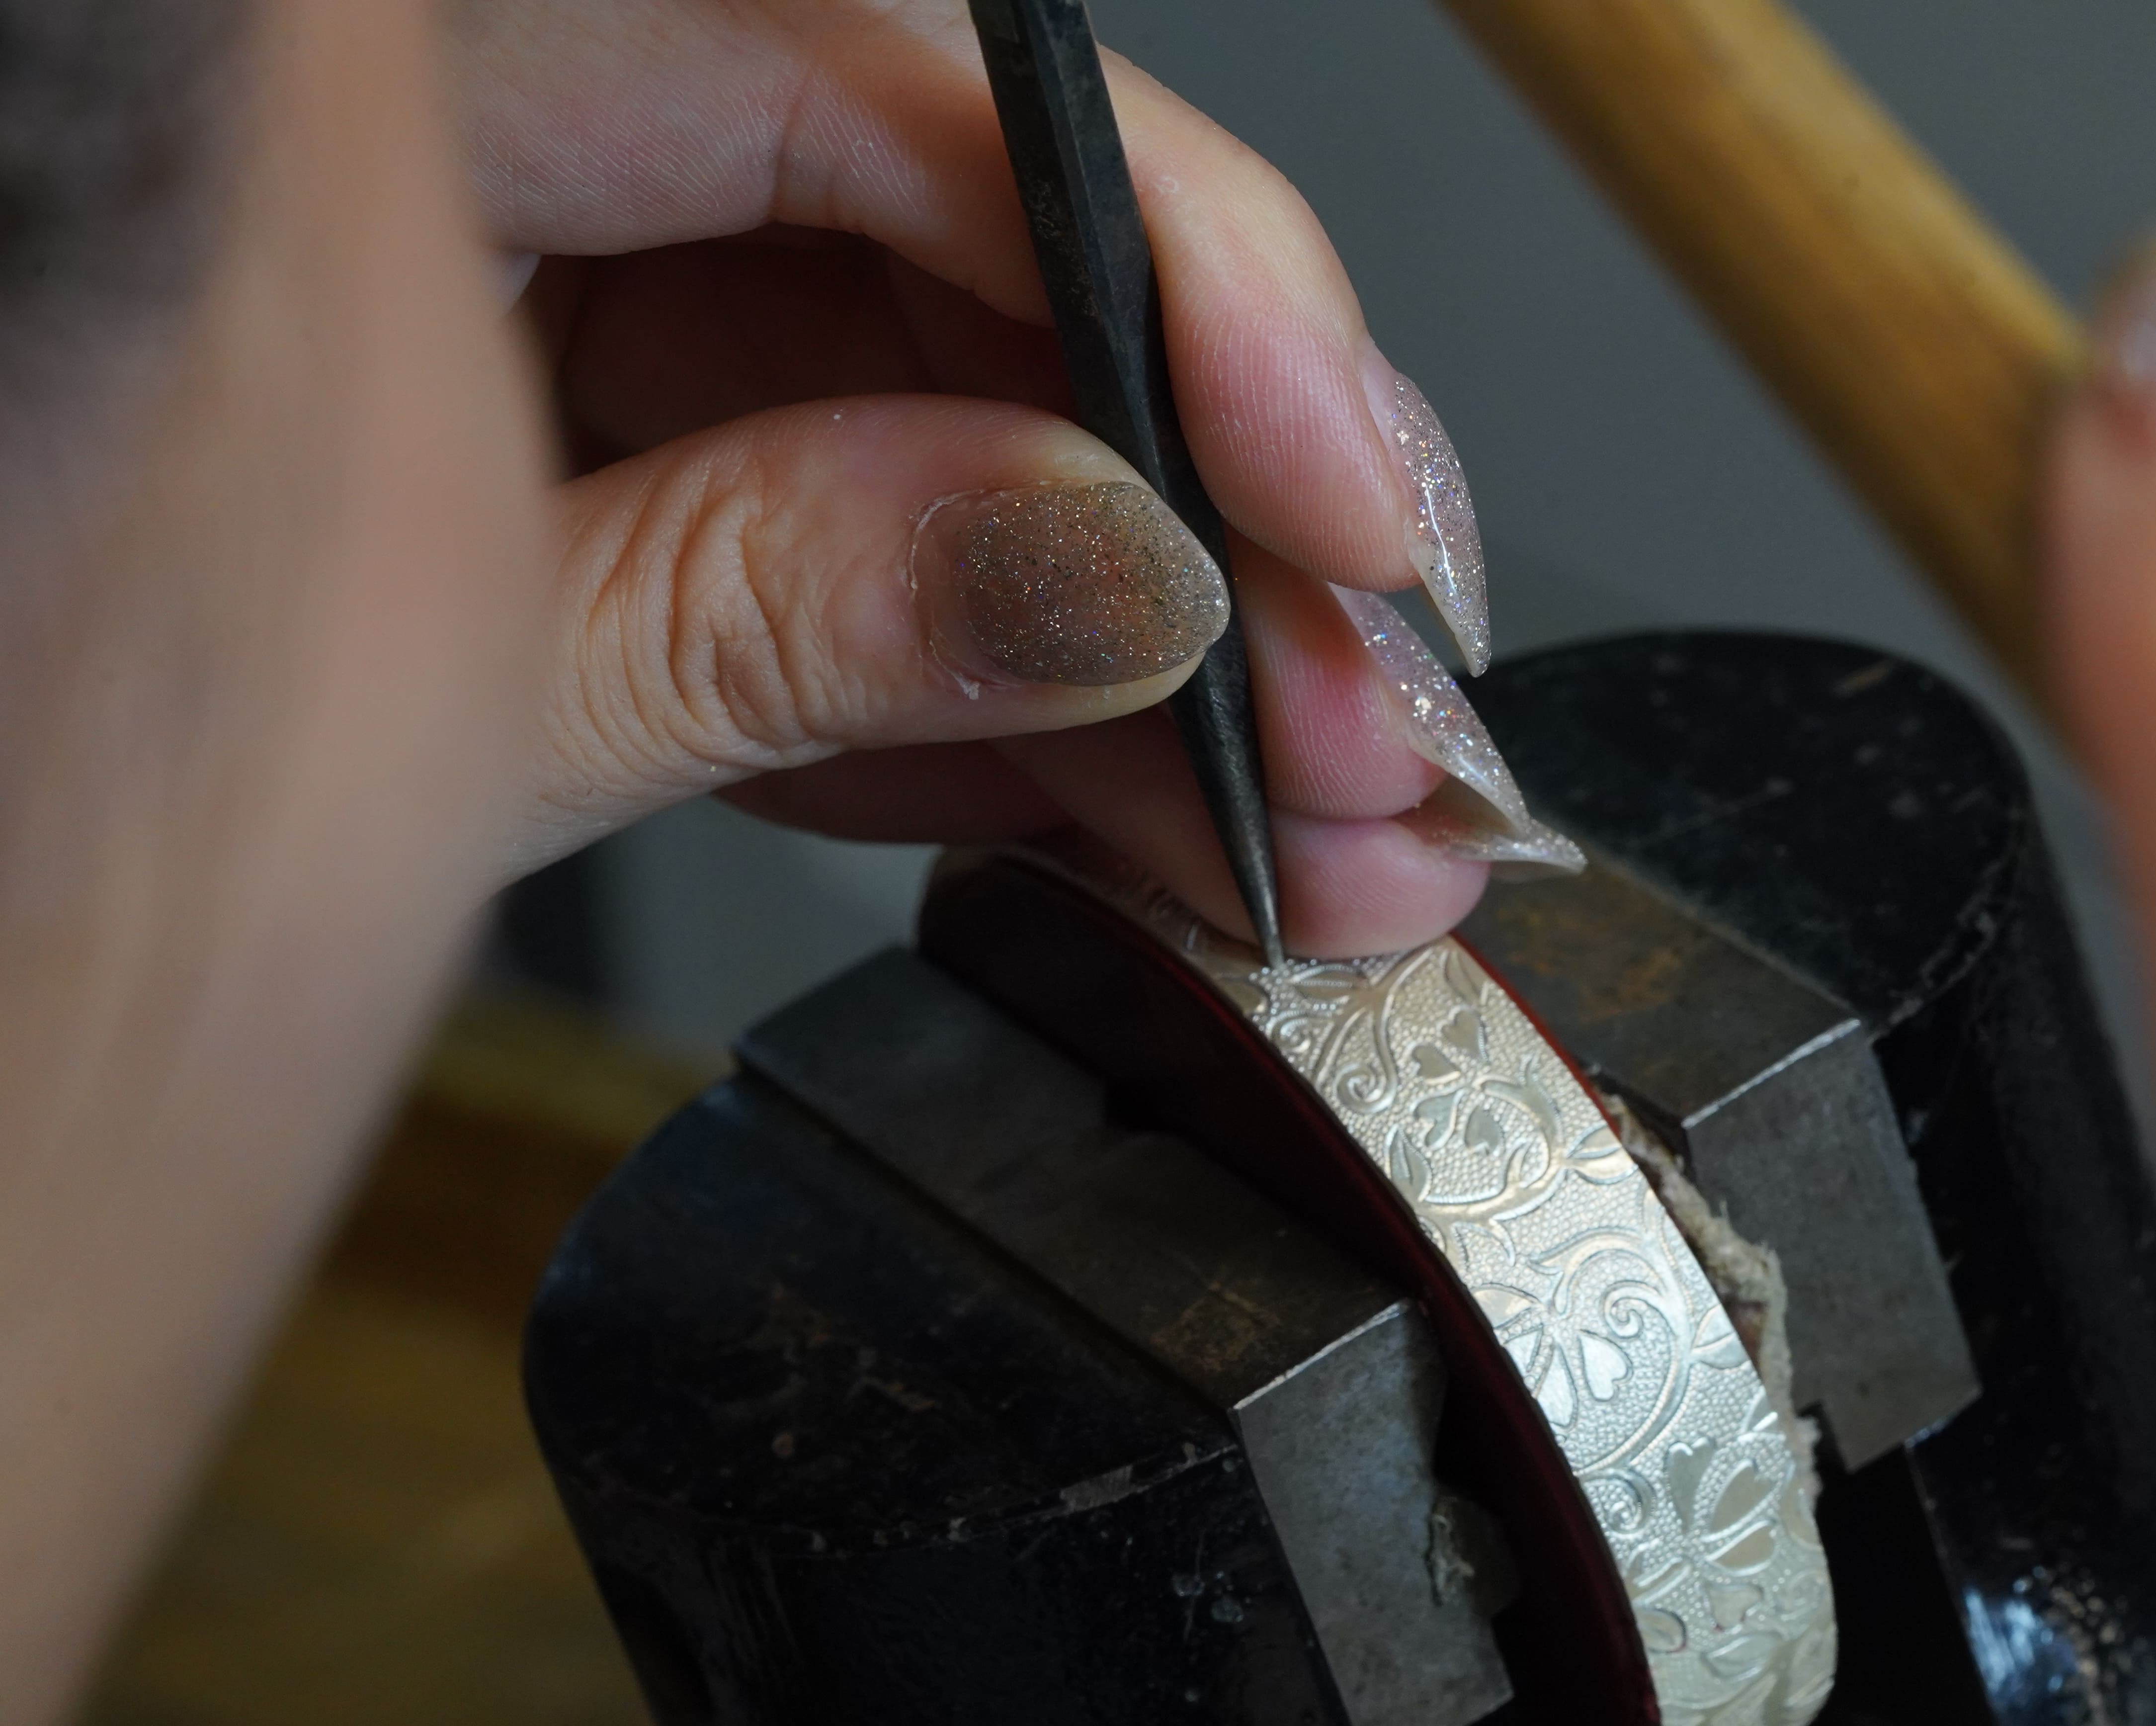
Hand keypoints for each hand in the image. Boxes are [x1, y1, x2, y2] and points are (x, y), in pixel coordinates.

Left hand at [463, 0, 1552, 954]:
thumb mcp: (413, 698)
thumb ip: (766, 599)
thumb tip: (1114, 573)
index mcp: (407, 72)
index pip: (900, 83)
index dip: (1190, 284)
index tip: (1346, 504)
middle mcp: (477, 121)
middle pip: (962, 248)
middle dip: (1200, 529)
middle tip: (1374, 733)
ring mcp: (525, 277)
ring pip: (929, 409)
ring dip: (1133, 656)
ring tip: (1313, 843)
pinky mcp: (570, 427)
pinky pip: (827, 506)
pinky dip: (972, 683)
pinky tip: (1146, 819)